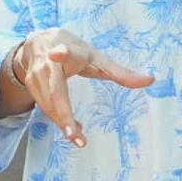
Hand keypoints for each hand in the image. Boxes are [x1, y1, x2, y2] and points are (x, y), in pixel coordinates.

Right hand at [4, 31, 153, 147]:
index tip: (57, 53)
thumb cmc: (72, 49)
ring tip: (80, 139)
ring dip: (64, 123)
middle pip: (55, 92)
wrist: (36, 41)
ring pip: (50, 106)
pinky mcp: (31, 86)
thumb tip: (151, 80)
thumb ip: (120, 72)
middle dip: (63, 115)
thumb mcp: (96, 57)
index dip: (62, 54)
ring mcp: (36, 76)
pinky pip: (46, 109)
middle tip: (75, 135)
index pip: (66, 52)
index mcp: (69, 50)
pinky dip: (60, 121)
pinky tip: (74, 129)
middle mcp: (49, 63)